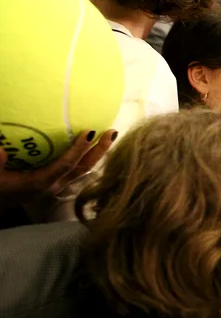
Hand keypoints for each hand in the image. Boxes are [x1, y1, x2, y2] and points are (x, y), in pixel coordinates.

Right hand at [0, 129, 116, 209]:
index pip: (66, 165)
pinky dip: (88, 157)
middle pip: (84, 167)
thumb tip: (2, 150)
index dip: (78, 149)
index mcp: (41, 182)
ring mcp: (59, 185)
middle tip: (112, 132)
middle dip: (99, 150)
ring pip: (84, 169)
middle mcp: (55, 185)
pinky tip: (95, 146)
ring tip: (109, 135)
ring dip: (97, 153)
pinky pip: (78, 170)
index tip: (89, 132)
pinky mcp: (59, 183)